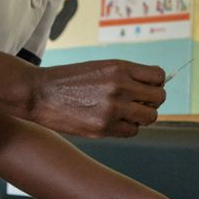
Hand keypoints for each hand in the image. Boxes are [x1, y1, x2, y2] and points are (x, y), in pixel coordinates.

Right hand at [30, 60, 165, 136]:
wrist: (39, 93)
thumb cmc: (72, 80)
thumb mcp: (102, 67)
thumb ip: (128, 76)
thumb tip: (154, 88)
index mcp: (120, 68)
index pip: (158, 76)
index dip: (156, 83)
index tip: (147, 88)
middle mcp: (120, 87)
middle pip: (159, 98)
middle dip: (152, 101)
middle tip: (138, 103)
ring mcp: (113, 109)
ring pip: (150, 117)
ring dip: (142, 116)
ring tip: (127, 113)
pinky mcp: (104, 127)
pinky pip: (132, 131)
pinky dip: (127, 128)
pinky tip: (114, 121)